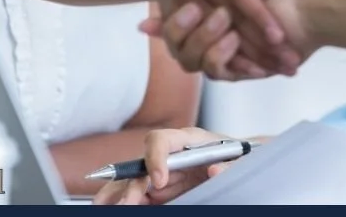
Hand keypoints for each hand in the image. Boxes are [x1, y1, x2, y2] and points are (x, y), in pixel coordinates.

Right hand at [91, 127, 229, 205]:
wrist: (239, 163)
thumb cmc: (236, 155)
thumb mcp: (237, 158)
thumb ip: (229, 164)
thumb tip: (215, 169)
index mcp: (188, 141)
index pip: (161, 140)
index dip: (156, 158)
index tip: (159, 181)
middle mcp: (170, 155)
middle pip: (142, 164)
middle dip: (131, 183)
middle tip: (128, 203)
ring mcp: (163, 172)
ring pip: (134, 180)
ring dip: (120, 192)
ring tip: (107, 205)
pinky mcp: (162, 189)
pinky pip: (140, 194)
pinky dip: (125, 199)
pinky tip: (113, 205)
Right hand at [152, 0, 315, 77]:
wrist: (306, 0)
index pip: (170, 10)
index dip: (160, 18)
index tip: (148, 23)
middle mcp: (210, 18)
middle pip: (175, 39)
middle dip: (184, 29)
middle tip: (207, 13)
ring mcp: (224, 43)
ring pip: (192, 59)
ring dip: (208, 44)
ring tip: (232, 31)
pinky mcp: (240, 64)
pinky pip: (218, 73)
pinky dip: (229, 61)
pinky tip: (238, 46)